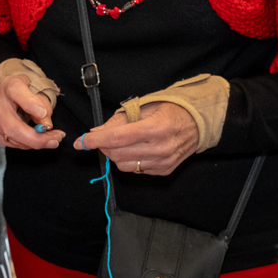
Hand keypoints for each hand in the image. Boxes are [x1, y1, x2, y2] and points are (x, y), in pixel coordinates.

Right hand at [0, 73, 64, 151]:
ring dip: (35, 142)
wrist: (8, 95)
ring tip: (51, 139)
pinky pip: (11, 143)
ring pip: (13, 138)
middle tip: (54, 141)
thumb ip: (44, 105)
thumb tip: (46, 126)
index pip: (17, 92)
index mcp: (10, 86)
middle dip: (36, 139)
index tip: (43, 113)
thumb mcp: (38, 91)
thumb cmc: (26, 92)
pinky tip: (35, 139)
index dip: (30, 104)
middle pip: (12, 127)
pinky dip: (27, 144)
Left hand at [78, 102, 199, 176]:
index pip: (117, 138)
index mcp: (155, 128)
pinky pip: (136, 170)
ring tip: (120, 143)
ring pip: (124, 165)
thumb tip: (95, 132)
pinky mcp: (164, 170)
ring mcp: (163, 162)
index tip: (81, 142)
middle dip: (103, 146)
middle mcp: (160, 148)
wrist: (197, 123)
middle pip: (117, 154)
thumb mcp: (144, 107)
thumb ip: (118, 121)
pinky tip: (135, 149)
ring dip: (115, 154)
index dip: (95, 140)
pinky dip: (129, 160)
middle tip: (101, 138)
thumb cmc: (169, 110)